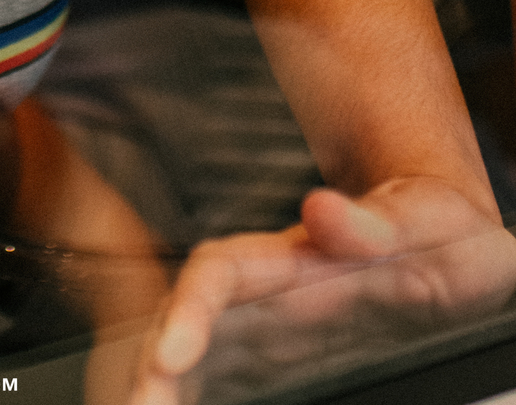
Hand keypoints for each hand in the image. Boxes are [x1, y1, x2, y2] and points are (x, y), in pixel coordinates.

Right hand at [130, 179, 515, 404]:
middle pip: (184, 321)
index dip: (187, 312)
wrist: (440, 238)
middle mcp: (263, 296)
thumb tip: (321, 207)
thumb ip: (372, 220)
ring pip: (191, 359)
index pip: (220, 273)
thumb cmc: (429, 225)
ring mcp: (263, 333)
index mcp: (293, 258)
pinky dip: (188, 397)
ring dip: (163, 388)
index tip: (167, 358)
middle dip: (152, 368)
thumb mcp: (422, 216)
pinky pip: (215, 384)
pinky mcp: (271, 364)